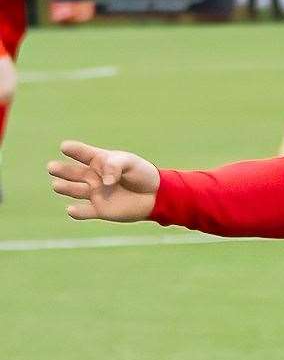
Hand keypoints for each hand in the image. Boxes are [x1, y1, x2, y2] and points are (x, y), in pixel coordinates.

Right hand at [46, 140, 161, 222]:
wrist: (156, 195)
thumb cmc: (142, 174)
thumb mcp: (130, 163)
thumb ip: (114, 166)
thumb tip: (104, 181)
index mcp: (98, 160)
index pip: (82, 153)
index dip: (73, 150)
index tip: (65, 147)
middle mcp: (92, 176)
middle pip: (72, 172)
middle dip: (61, 170)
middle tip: (52, 168)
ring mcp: (94, 193)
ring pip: (73, 190)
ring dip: (64, 188)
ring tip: (57, 186)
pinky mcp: (100, 209)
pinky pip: (85, 212)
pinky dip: (77, 212)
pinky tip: (71, 210)